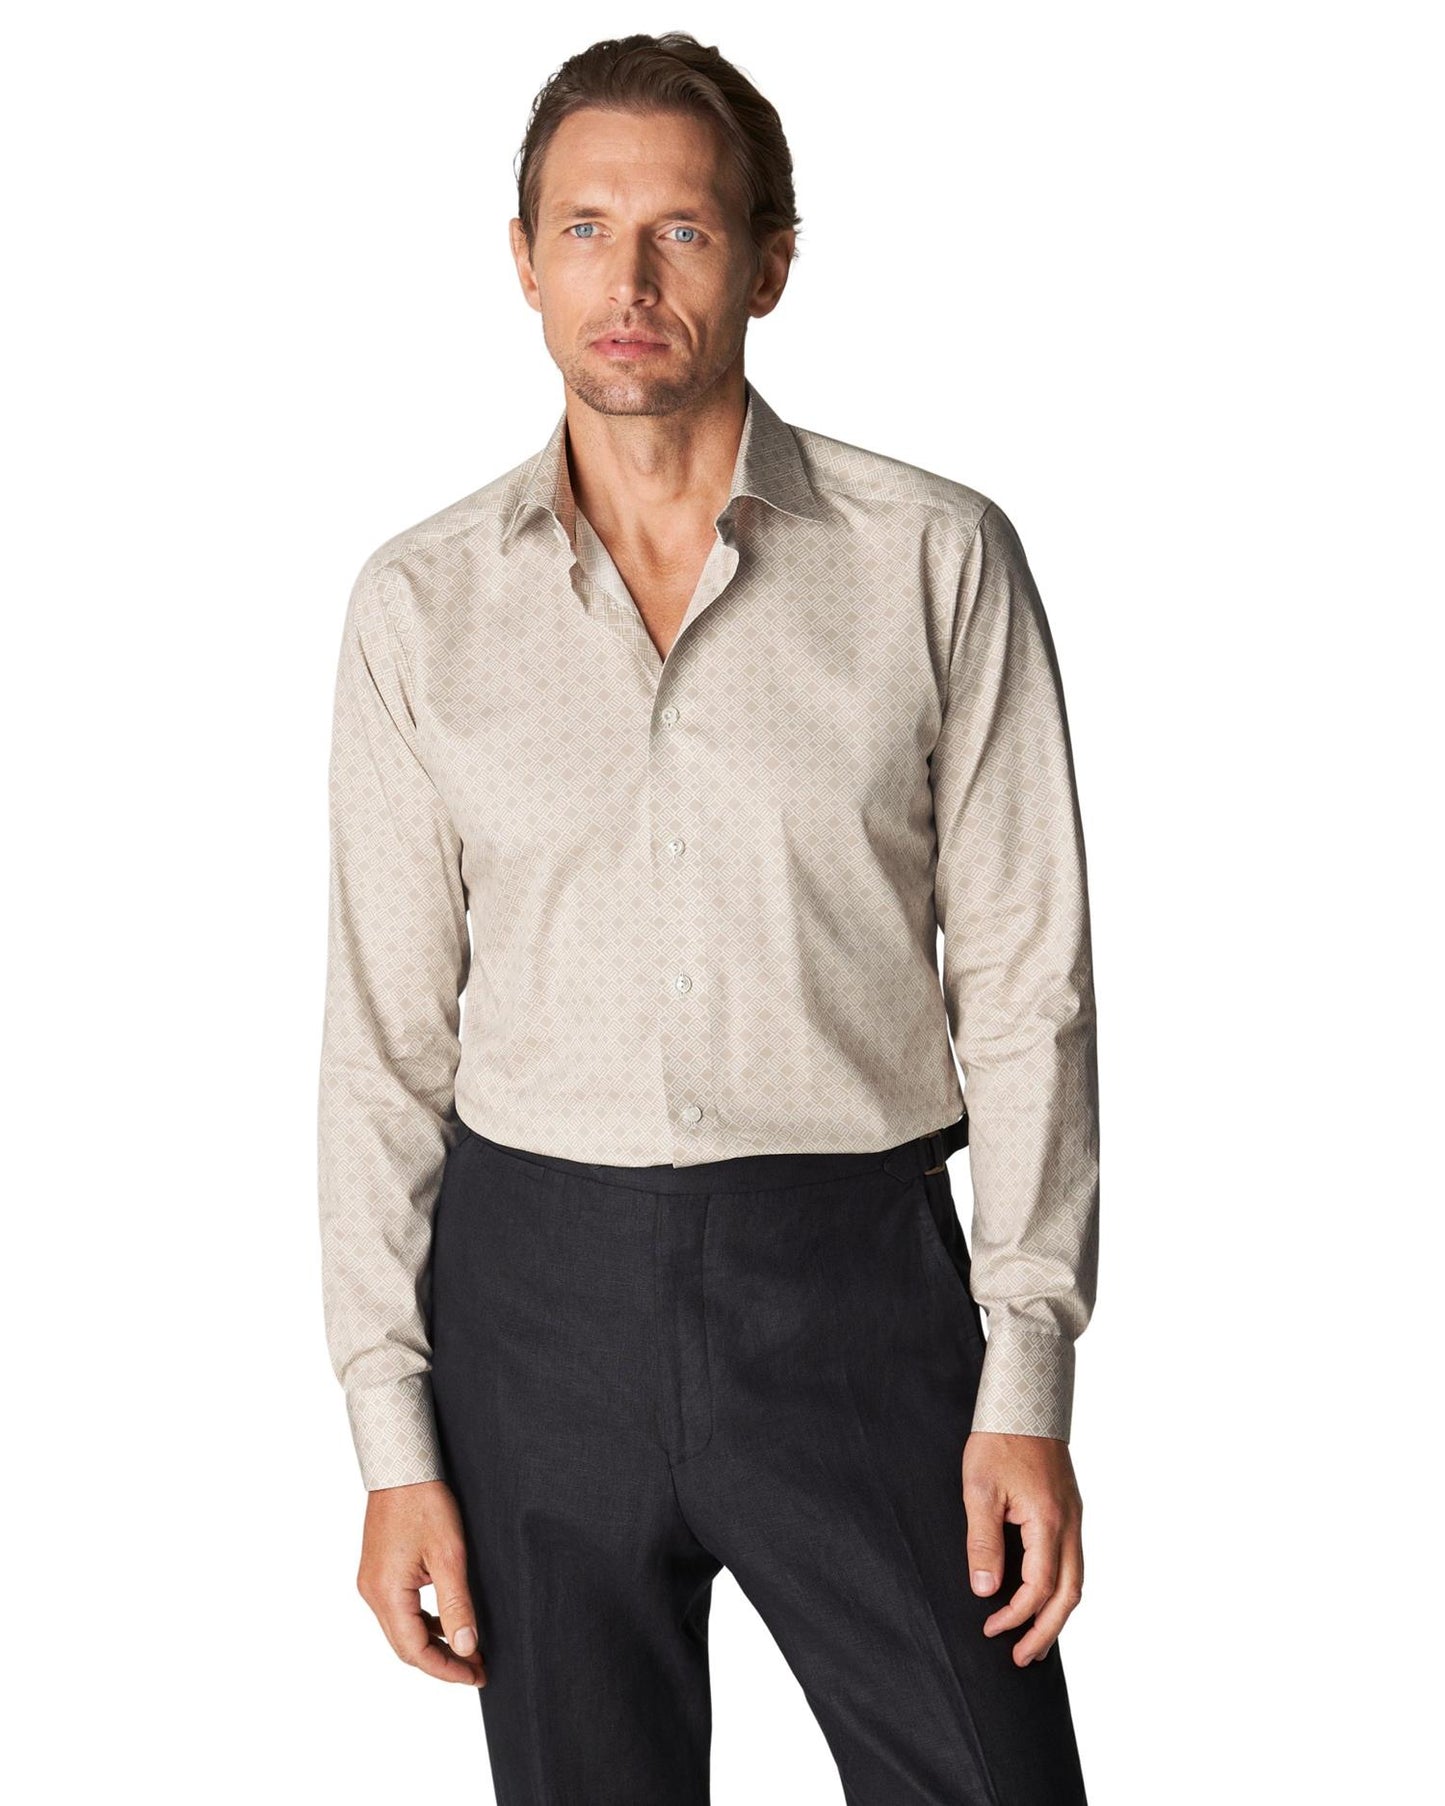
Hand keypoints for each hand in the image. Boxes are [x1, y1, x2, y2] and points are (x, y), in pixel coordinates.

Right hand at [356, 1478, 486, 1685]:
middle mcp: (372, 1593)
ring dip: (434, 1643)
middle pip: (405, 1646)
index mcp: (386, 1593)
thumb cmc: (424, 1504)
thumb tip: (465, 1648)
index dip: (446, 1669)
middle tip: (476, 1667)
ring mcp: (372, 1583)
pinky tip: (447, 1621)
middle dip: (442, 1661)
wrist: (402, 1467)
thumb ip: (457, 1605)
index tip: (475, 1675)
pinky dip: (423, 1622)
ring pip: (402, 1630)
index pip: (415, 1651)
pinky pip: (400, 1610)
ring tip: (468, 1648)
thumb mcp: (449, 1556)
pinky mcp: (378, 1572)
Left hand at [961, 1430, 1083, 1665]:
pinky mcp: (1070, 1510)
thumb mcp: (979, 1489)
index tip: (990, 1630)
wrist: (1024, 1401)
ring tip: (1034, 1639)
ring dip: (1056, 1613)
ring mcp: (1074, 1517)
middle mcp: (1070, 1523)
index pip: (1038, 1587)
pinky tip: (1042, 1597)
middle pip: (1068, 1594)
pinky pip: (1072, 1561)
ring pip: (1076, 1580)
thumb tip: (986, 1590)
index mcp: (1048, 1520)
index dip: (1015, 1616)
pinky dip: (1060, 1588)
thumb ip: (983, 1541)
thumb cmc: (999, 1440)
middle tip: (1023, 1659)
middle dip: (1046, 1631)